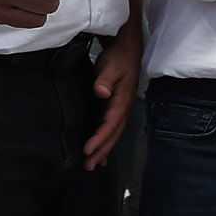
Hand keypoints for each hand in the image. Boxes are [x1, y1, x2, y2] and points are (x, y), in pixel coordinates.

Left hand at [85, 23, 140, 170]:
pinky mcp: (116, 108)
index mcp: (122, 101)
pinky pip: (112, 129)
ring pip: (113, 134)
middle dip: (101, 151)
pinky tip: (101, 153)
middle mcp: (123, 109)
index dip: (99, 139)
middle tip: (88, 166)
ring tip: (93, 165)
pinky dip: (107, 142)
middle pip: (113, 135)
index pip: (110, 124)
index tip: (88, 150)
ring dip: (103, 150)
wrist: (127, 50)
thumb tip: (101, 91)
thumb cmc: (119, 57)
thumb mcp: (110, 66)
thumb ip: (105, 80)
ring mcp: (121, 110)